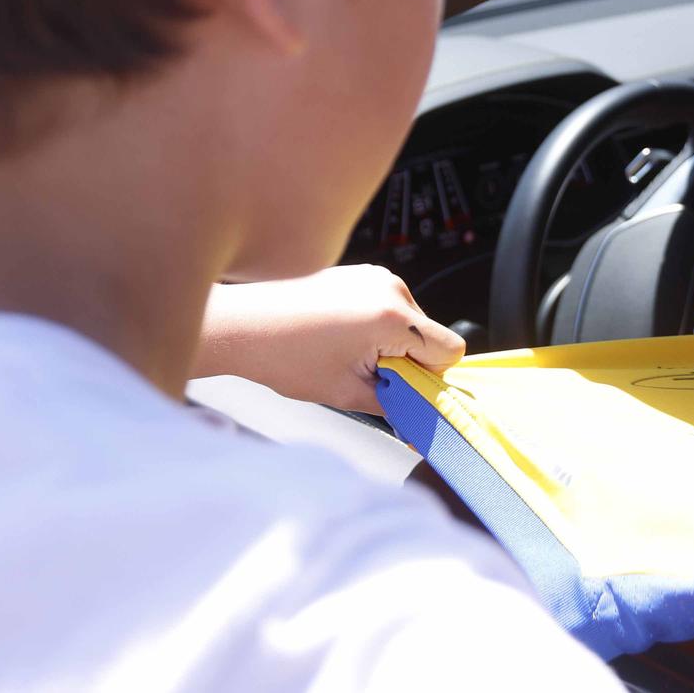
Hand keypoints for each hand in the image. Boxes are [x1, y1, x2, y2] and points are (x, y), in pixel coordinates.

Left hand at [193, 264, 463, 414]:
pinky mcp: (362, 272)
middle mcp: (391, 288)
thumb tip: (419, 422)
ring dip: (391, 342)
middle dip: (407, 360)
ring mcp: (376, 275)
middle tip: (363, 372)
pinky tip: (340, 334)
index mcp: (393, 317)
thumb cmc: (286, 357)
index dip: (431, 376)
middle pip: (430, 335)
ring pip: (411, 321)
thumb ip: (394, 405)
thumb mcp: (347, 394)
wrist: (243, 326)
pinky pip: (389, 305)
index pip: (449, 350)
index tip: (401, 386)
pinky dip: (376, 325)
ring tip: (346, 352)